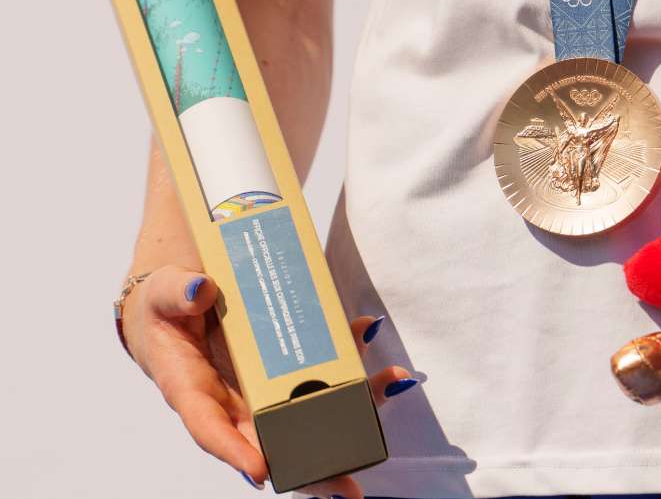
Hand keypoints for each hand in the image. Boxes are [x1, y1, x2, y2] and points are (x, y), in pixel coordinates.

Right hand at [121, 265, 413, 496]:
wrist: (181, 298)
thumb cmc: (165, 307)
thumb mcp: (161, 293)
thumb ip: (175, 293)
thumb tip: (201, 289)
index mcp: (192, 390)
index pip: (210, 430)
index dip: (234, 453)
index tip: (262, 472)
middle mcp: (234, 399)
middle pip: (273, 441)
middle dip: (313, 465)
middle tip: (348, 486)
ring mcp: (267, 387)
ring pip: (311, 410)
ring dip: (354, 403)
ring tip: (391, 384)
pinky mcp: (291, 368)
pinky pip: (326, 375)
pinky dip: (356, 365)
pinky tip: (381, 348)